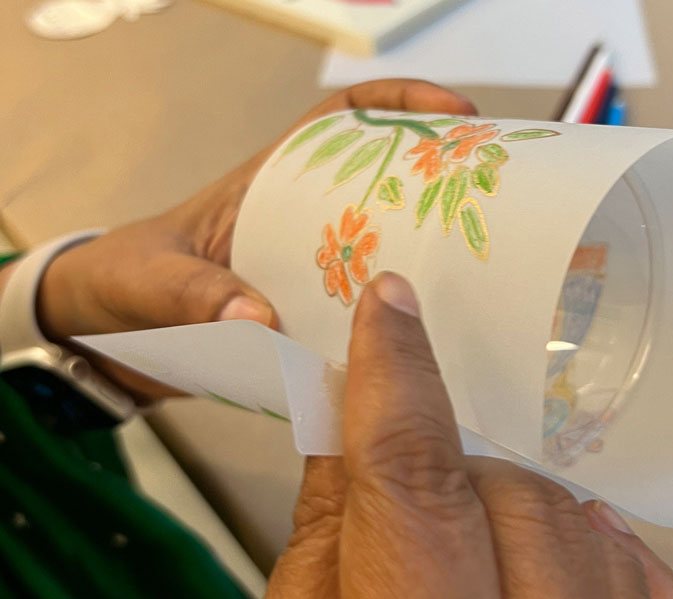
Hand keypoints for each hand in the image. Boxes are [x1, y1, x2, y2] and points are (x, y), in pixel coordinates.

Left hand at [31, 80, 476, 401]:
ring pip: (380, 245)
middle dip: (439, 178)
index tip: (455, 113)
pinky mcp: (303, 307)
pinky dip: (386, 319)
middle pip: (382, 181)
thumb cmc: (123, 280)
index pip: (341, 120)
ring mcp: (305, 263)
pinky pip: (359, 305)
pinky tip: (418, 343)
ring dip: (423, 253)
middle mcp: (297, 217)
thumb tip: (257, 319)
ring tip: (479, 270)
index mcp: (267, 182)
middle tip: (494, 197)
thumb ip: (193, 294)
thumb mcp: (151, 279)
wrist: (101, 331)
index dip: (399, 104)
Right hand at [250, 272, 672, 598]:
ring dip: (521, 503)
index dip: (394, 379)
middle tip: (413, 482)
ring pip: (586, 528)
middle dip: (451, 464)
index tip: (388, 307)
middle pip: (509, 502)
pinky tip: (556, 554)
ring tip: (471, 538)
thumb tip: (344, 427)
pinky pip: (649, 584)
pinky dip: (597, 546)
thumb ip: (323, 545)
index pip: (413, 486)